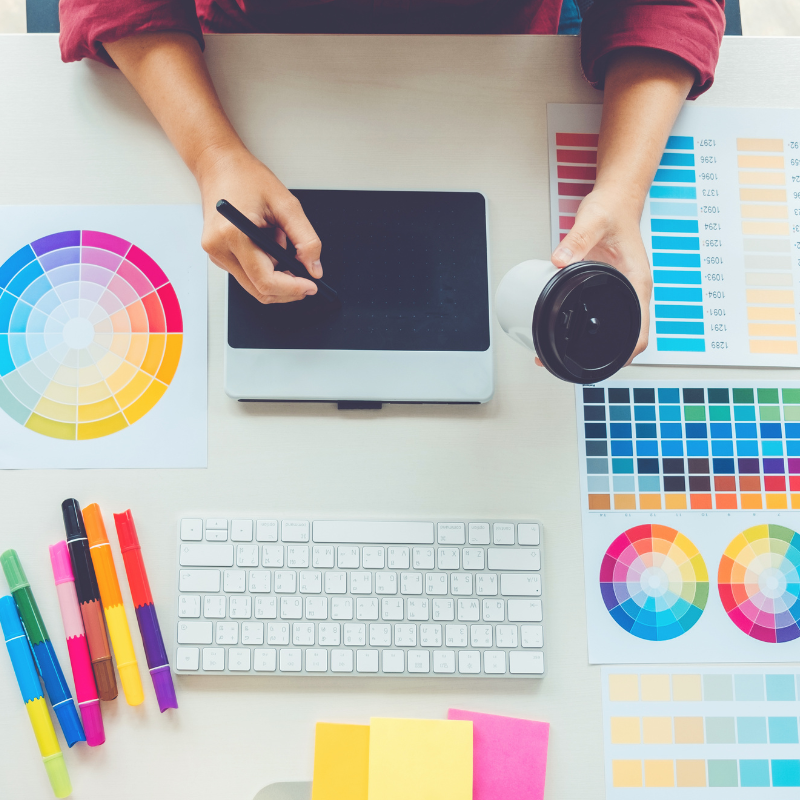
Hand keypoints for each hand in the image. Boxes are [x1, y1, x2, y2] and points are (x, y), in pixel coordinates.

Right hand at [197, 146, 321, 302]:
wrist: (218, 165)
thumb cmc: (247, 178)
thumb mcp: (286, 204)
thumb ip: (305, 239)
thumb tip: (314, 268)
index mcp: (234, 234)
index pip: (266, 280)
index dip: (292, 289)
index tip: (311, 286)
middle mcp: (219, 248)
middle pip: (259, 290)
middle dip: (287, 287)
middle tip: (306, 275)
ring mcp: (216, 254)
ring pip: (254, 284)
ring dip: (275, 272)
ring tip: (278, 240)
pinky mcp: (218, 255)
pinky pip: (247, 274)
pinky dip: (265, 266)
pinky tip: (267, 242)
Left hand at [550, 188, 651, 362]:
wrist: (616, 198)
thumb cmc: (612, 209)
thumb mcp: (592, 222)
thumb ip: (576, 240)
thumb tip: (559, 260)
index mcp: (636, 282)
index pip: (640, 331)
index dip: (626, 354)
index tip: (606, 365)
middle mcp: (632, 291)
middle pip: (628, 338)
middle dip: (606, 358)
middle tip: (569, 364)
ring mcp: (622, 291)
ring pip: (616, 330)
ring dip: (597, 346)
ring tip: (562, 355)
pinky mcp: (610, 288)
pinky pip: (604, 315)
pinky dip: (589, 328)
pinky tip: (568, 332)